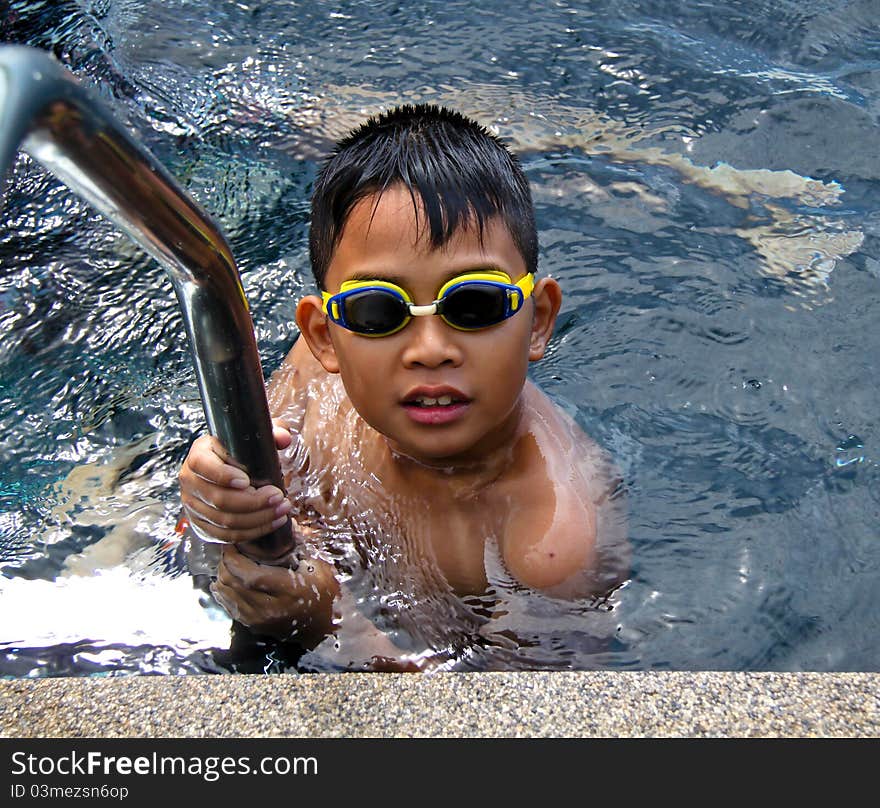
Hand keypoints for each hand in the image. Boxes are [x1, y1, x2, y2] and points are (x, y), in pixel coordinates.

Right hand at [179, 424, 292, 543]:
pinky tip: (272, 523)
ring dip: (258, 519)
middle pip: (218, 498)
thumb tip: (283, 438)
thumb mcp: (255, 438)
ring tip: (282, 510)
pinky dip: (252, 532)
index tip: (247, 481)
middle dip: (254, 502)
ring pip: (224, 520)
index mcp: (199, 454)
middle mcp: (190, 480)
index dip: (223, 475)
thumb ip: (272, 433)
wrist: (224, 469)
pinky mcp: (202, 524)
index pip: (202, 465)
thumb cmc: (241, 453)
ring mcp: (194, 505)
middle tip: (279, 497)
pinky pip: (225, 535)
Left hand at [212, 543, 339, 644]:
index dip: (234, 558)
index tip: (232, 543)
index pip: (250, 575)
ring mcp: (259, 620)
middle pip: (233, 583)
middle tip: (229, 550)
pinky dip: (223, 591)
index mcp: (289, 590)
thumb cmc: (323, 593)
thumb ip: (302, 545)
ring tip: (228, 562)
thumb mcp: (319, 567)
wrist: (321, 626)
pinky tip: (225, 580)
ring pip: (226, 594)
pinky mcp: (253, 626)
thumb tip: (289, 521)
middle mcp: (270, 608)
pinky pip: (228, 606)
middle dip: (225, 563)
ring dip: (222, 576)